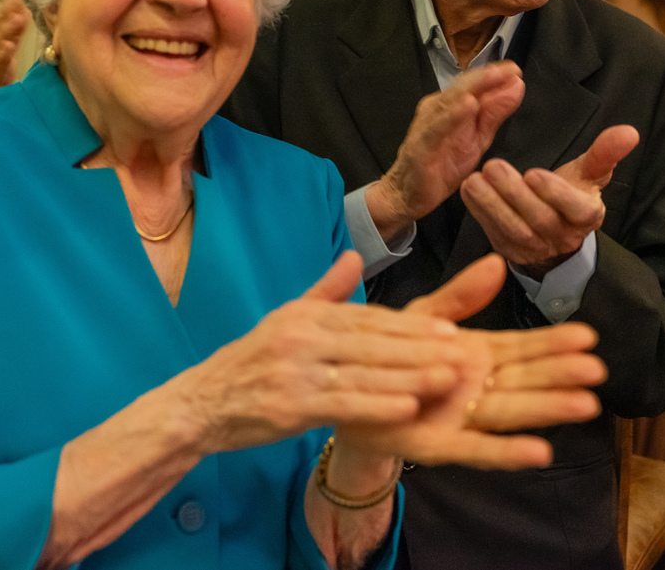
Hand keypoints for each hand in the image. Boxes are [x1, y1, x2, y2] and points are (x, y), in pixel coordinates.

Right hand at [181, 252, 470, 455]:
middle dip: (420, 348)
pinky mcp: (289, 405)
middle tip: (462, 352)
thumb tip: (353, 256)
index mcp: (305, 314)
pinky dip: (377, 405)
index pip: (368, 317)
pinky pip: (342, 403)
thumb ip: (326, 289)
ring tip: (448, 379)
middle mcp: (301, 336)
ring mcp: (295, 371)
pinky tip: (407, 408)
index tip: (450, 329)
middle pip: (372, 341)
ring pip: (363, 372)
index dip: (411, 325)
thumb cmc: (251, 362)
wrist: (202, 402)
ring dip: (409, 376)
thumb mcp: (285, 318)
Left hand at [335, 255, 604, 469]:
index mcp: (474, 354)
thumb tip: (498, 262)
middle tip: (597, 368)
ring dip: (547, 409)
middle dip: (560, 374)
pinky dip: (507, 452)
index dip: (553, 342)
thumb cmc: (389, 355)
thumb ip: (459, 296)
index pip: (521, 346)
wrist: (344, 394)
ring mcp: (460, 418)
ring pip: (510, 413)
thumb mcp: (421, 317)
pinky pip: (476, 449)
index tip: (588, 334)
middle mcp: (475, 388)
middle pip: (524, 379)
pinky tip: (541, 452)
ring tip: (586, 404)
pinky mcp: (438, 446)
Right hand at [367, 63, 524, 240]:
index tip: (516, 70)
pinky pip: (436, 127)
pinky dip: (452, 115)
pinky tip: (467, 106)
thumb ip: (495, 113)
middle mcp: (437, 110)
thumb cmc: (442, 165)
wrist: (410, 193)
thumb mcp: (478, 138)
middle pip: (462, 87)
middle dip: (486, 76)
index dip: (494, 75)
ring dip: (471, 88)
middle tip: (510, 70)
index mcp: (451, 106)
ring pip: (448, 101)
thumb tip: (515, 88)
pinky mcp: (420, 145)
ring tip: (492, 78)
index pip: (474, 85)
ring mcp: (426, 125)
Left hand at [460, 124, 638, 277]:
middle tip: (494, 166)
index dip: (556, 194)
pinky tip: (468, 189)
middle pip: (539, 219)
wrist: (554, 234)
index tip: (533, 173)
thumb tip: (629, 132)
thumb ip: (605, 153)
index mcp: (587, 215)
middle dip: (515, 194)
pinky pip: (493, 234)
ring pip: (514, 230)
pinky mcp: (510, 251)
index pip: (577, 209)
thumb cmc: (571, 194)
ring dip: (492, 205)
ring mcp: (535, 248)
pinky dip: (478, 212)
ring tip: (476, 178)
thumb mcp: (588, 174)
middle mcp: (563, 236)